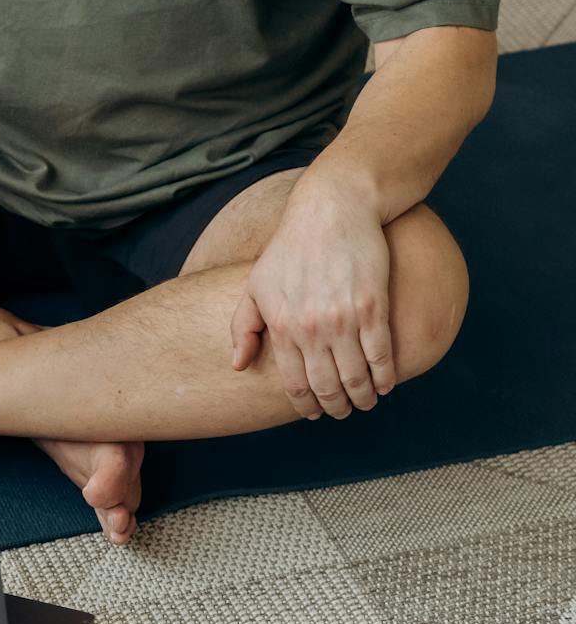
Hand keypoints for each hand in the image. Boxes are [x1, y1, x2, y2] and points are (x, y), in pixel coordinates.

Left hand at [229, 177, 396, 419]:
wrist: (331, 211)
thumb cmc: (290, 247)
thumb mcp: (256, 284)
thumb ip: (242, 326)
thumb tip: (238, 365)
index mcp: (282, 325)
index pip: (295, 383)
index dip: (306, 405)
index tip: (315, 412)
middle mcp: (311, 328)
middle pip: (327, 387)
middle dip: (336, 407)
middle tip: (342, 411)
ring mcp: (344, 319)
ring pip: (357, 377)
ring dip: (363, 398)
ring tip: (366, 401)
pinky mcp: (373, 308)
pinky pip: (381, 356)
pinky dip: (385, 378)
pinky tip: (386, 384)